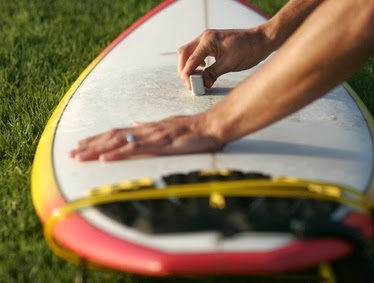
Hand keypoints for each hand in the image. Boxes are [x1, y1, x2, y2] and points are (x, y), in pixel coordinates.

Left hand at [69, 115, 224, 161]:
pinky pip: (135, 149)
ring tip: (79, 156)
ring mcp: (152, 136)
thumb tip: (135, 125)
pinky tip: (104, 159)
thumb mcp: (170, 127)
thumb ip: (151, 128)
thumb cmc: (196, 129)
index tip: (84, 144)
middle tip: (72, 152)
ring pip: (118, 142)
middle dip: (91, 145)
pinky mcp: (160, 144)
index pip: (119, 132)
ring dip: (97, 150)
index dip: (100, 139)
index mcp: (149, 128)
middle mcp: (146, 130)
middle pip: (113, 136)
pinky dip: (117, 154)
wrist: (213, 125)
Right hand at [177, 28, 271, 88]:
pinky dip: (195, 62)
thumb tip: (202, 85)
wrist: (262, 40)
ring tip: (194, 79)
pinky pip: (197, 53)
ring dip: (188, 66)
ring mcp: (207, 39)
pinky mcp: (212, 43)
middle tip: (189, 84)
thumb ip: (213, 73)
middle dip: (183, 69)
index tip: (190, 87)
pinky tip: (203, 70)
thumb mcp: (230, 64)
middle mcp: (205, 37)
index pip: (190, 59)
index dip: (187, 74)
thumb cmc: (249, 49)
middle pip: (184, 53)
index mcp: (208, 40)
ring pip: (188, 53)